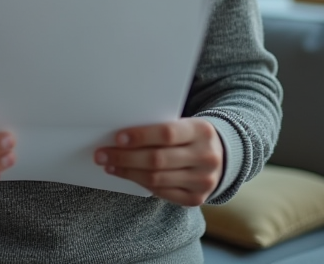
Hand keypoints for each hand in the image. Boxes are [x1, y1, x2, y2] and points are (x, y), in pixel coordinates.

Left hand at [95, 118, 222, 205]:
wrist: (222, 157)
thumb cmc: (191, 136)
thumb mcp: (184, 124)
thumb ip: (160, 129)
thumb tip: (121, 136)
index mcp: (202, 131)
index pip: (167, 133)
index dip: (140, 136)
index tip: (117, 138)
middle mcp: (206, 157)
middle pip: (158, 159)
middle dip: (125, 157)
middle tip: (102, 154)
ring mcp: (203, 181)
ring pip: (156, 178)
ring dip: (127, 172)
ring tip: (109, 165)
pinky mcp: (195, 199)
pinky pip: (161, 192)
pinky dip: (140, 183)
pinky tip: (126, 175)